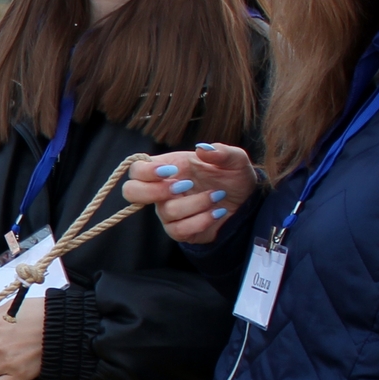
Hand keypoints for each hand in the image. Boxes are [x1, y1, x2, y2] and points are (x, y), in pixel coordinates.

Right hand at [124, 142, 254, 243]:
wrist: (247, 203)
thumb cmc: (233, 178)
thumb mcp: (235, 160)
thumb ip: (221, 151)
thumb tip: (201, 148)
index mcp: (167, 168)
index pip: (136, 169)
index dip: (146, 171)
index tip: (171, 171)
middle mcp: (162, 190)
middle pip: (131, 192)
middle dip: (153, 191)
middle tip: (183, 186)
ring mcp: (169, 211)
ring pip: (166, 212)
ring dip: (195, 203)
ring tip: (217, 196)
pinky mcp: (179, 230)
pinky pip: (178, 230)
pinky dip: (200, 221)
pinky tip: (217, 212)